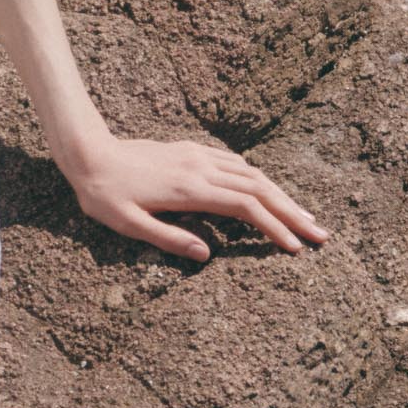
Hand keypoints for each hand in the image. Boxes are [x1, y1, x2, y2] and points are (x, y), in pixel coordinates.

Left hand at [64, 128, 327, 259]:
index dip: (275, 228)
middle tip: (320, 234)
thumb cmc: (104, 195)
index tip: (296, 248)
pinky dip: (258, 177)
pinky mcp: (191, 151)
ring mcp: (198, 157)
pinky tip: (266, 189)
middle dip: (292, 213)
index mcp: (191, 191)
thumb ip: (169, 239)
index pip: (246, 209)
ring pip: (251, 174)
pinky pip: (234, 163)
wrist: (88, 153)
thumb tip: (207, 256)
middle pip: (260, 190)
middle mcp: (201, 169)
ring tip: (303, 215)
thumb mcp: (130, 225)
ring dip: (281, 195)